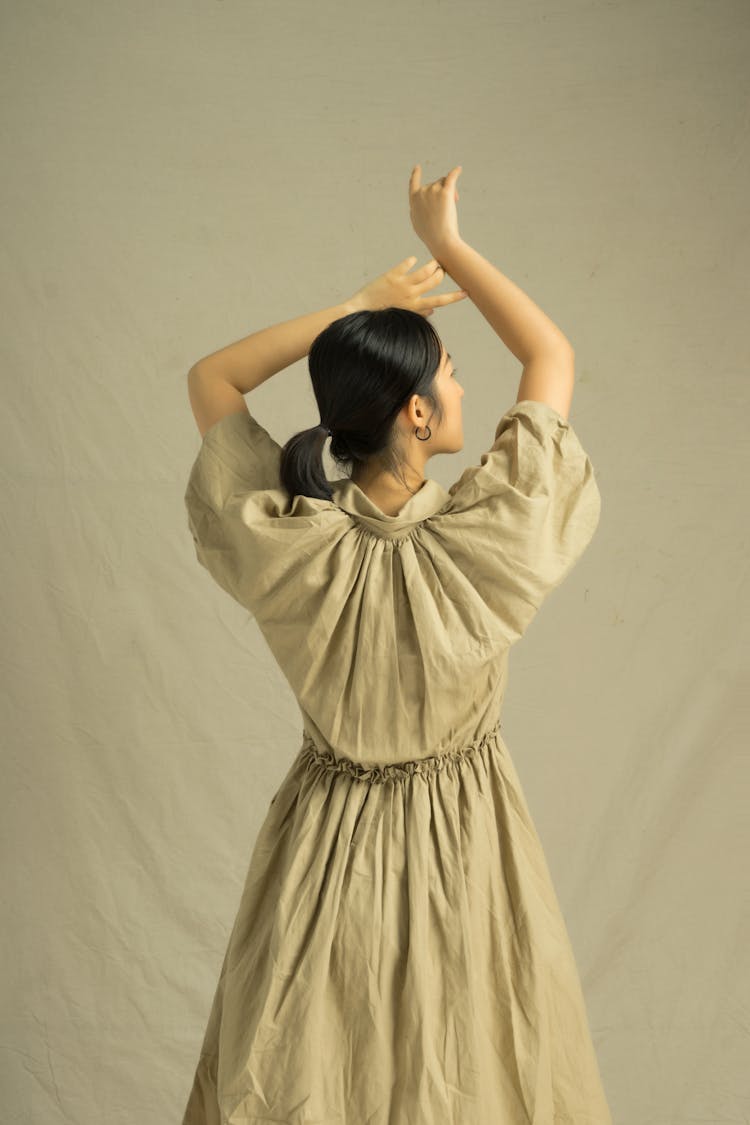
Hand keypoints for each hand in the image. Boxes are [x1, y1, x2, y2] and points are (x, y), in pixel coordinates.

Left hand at [348, 254, 466, 316]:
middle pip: (435, 280)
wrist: (362, 310)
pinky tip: (412, 260)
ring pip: (425, 270)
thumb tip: (432, 311)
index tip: (466, 292)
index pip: (440, 301)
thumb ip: (419, 312)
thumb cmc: (383, 315)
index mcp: (415, 307)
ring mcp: (402, 285)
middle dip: (441, 273)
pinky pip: (406, 264)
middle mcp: (411, 295)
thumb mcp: (403, 316)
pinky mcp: (392, 276)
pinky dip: (411, 261)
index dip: (455, 296)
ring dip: (432, 264)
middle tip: (441, 269)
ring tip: (434, 262)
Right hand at [409, 164, 462, 252]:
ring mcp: (433, 191)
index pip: (413, 184)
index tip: (417, 167)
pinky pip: (451, 177)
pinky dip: (456, 172)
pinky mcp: (445, 193)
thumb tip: (420, 203)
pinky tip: (459, 169)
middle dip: (442, 191)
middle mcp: (422, 192)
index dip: (416, 175)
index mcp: (414, 200)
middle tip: (451, 204)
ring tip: (454, 203)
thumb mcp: (418, 222)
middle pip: (435, 184)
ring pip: (444, 183)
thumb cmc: (430, 235)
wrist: (440, 240)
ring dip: (450, 190)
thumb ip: (417, 210)